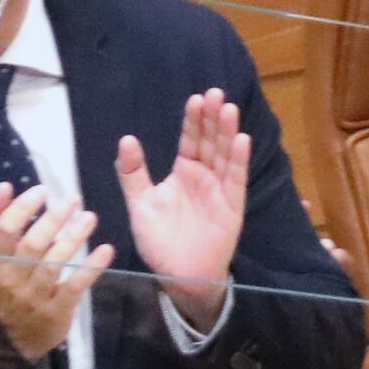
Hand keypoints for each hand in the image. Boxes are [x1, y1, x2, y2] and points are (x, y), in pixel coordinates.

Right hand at [0, 184, 109, 359]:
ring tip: (89, 217)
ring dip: (73, 238)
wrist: (20, 338)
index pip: (4, 231)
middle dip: (53, 219)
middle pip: (31, 245)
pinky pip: (75, 286)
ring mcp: (34, 296)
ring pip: (53, 263)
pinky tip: (106, 250)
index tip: (42, 191)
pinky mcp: (58, 310)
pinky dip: (91, 268)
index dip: (22, 208)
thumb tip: (3, 187)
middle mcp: (11, 279)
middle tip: (72, 200)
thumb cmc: (9, 286)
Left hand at [118, 90, 248, 330]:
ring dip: (227, 132)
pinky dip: (239, 161)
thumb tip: (126, 138)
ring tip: (228, 109)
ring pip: (225, 155)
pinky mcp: (232, 206)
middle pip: (210, 142)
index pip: (190, 140)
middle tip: (215, 93)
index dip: (193, 120)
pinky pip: (236, 180)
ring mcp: (220, 190)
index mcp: (182, 173)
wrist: (179, 275)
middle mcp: (204, 177)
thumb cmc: (159, 241)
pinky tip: (241, 140)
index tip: (195, 98)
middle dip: (212, 118)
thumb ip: (132, 173)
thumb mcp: (139, 204)